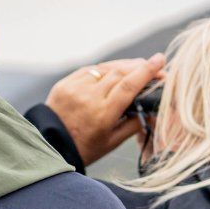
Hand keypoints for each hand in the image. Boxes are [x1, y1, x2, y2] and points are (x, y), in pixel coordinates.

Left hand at [44, 55, 165, 165]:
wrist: (50, 146)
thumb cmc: (84, 148)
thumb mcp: (113, 142)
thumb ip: (134, 124)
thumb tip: (152, 109)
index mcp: (103, 114)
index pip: (128, 86)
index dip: (146, 71)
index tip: (159, 60)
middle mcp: (89, 97)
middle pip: (119, 74)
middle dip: (139, 67)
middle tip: (153, 66)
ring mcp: (75, 88)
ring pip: (105, 69)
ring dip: (123, 65)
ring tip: (137, 67)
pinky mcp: (65, 84)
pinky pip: (89, 70)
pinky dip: (105, 69)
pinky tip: (114, 70)